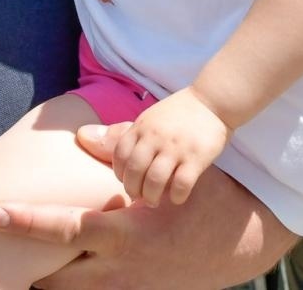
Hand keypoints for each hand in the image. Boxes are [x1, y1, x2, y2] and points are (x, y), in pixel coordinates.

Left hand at [0, 123, 291, 289]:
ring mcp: (127, 288)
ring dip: (49, 279)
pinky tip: (60, 271)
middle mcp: (120, 268)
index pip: (63, 228)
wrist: (240, 246)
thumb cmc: (204, 201)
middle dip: (25, 270)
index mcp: (124, 233)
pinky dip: (75, 284)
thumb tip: (82, 135)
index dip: (25, 221)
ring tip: (23, 266)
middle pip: (54, 279)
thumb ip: (121, 151)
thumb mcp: (169, 172)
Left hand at [111, 87, 230, 205]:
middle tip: (139, 196)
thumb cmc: (178, 113)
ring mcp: (176, 147)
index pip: (119, 154)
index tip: (126, 180)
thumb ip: (128, 135)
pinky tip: (176, 197)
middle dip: (132, 189)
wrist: (212, 101)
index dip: (119, 172)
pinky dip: (176, 196)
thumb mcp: (149, 118)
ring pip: (155, 180)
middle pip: (134, 170)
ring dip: (151, 196)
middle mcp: (156, 137)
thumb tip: (89, 141)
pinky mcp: (197, 157)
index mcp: (142, 127)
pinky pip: (181, 184)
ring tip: (153, 201)